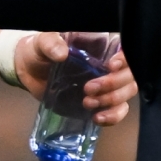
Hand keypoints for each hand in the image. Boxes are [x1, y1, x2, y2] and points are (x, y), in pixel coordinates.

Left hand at [14, 33, 136, 124]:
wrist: (30, 72)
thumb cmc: (39, 51)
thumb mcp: (42, 43)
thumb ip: (50, 43)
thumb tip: (61, 53)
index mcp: (100, 44)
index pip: (125, 49)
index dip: (125, 59)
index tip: (111, 66)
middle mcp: (109, 63)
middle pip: (130, 74)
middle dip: (113, 84)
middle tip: (88, 88)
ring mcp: (107, 83)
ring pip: (127, 93)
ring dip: (112, 100)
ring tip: (87, 102)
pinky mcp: (101, 101)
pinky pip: (118, 110)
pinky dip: (113, 116)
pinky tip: (97, 117)